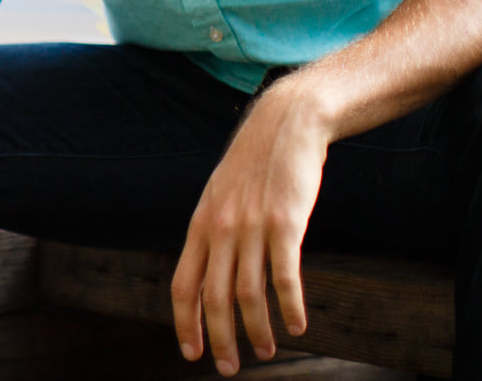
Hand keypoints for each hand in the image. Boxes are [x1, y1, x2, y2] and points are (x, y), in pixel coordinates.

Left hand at [169, 84, 330, 374]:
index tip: (190, 353)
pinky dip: (290, 306)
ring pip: (249, 294)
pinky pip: (285, 276)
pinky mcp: (285, 223)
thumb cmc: (253, 165)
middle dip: (219, 339)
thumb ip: (212, 232)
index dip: (185, 323)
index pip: (184, 285)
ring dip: (257, 330)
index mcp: (200, 225)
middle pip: (214, 298)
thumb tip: (210, 273)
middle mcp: (220, 229)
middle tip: (228, 368)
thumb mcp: (219, 196)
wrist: (283, 124)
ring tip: (266, 351)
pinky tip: (298, 325)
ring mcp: (251, 227)